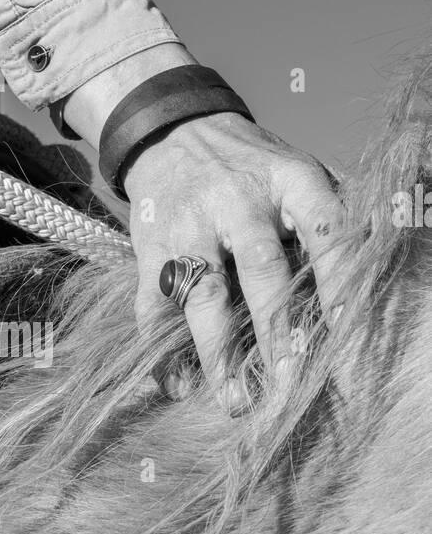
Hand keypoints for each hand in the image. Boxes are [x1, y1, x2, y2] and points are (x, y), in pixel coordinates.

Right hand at [124, 111, 345, 408]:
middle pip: (262, 270)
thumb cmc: (252, 166)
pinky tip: (180, 386)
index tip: (351, 334)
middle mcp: (237, 200)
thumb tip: (383, 261)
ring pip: (205, 295)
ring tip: (236, 402)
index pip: (324, 231)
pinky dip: (162, 349)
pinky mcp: (150, 249)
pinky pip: (152, 306)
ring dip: (219, 353)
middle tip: (292, 384)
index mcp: (289, 178)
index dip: (339, 283)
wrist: (173, 131)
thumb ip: (334, 212)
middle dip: (278, 331)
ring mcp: (190, 225)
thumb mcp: (298, 169)